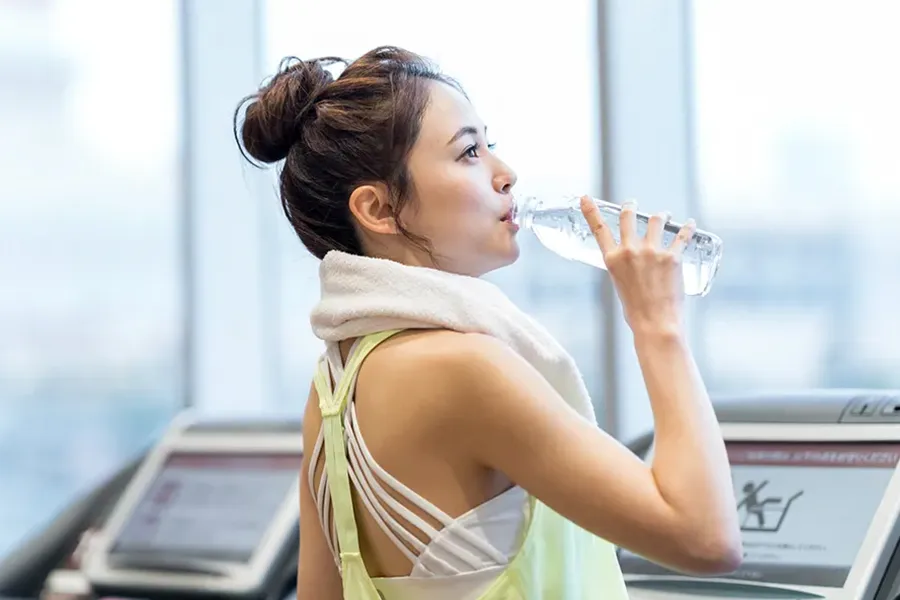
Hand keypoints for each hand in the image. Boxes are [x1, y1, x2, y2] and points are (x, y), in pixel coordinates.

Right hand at [580, 196, 695, 336]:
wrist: (655, 323)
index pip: (598, 229)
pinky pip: (682, 235)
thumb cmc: (636, 310)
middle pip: (628, 216)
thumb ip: (623, 266)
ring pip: (656, 219)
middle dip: (630, 207)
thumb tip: (634, 258)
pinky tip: (690, 223)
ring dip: (660, 215)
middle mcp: (630, 251)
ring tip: (663, 215)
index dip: (591, 210)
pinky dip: (687, 227)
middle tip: (632, 203)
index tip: (585, 197)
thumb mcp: (620, 284)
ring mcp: (652, 252)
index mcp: (612, 259)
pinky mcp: (672, 257)